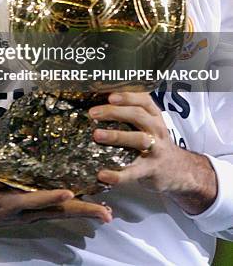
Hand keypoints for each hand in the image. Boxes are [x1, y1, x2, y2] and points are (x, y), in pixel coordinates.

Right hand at [0, 166, 111, 232]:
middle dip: (82, 213)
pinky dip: (74, 210)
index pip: (34, 201)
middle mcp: (25, 213)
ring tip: (107, 212)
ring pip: (61, 214)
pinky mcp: (32, 212)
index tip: (70, 193)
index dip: (51, 198)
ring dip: (84, 213)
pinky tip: (88, 205)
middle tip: (107, 214)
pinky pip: (57, 212)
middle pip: (58, 213)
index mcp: (11, 204)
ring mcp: (30, 215)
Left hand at [89, 91, 216, 214]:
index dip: (127, 96)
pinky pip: (134, 172)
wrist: (178, 170)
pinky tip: (103, 175)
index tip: (109, 96)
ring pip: (138, 139)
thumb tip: (98, 105)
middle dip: (114, 112)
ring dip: (117, 135)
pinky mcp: (151, 170)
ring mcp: (156, 149)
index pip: (143, 100)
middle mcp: (157, 129)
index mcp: (154, 116)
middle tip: (93, 113)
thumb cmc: (155, 141)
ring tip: (97, 135)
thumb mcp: (149, 124)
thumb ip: (131, 113)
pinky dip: (118, 175)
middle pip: (138, 115)